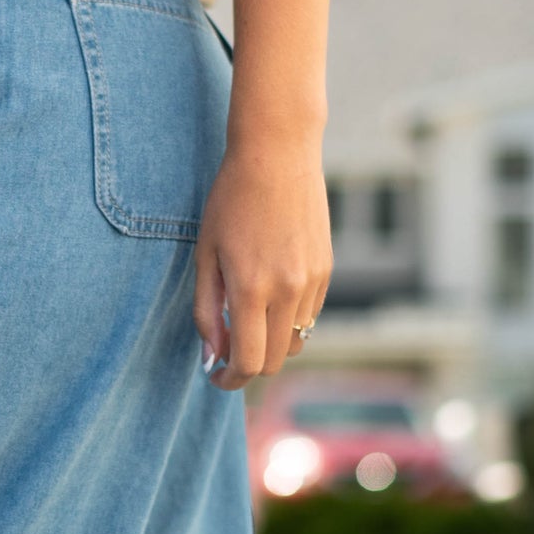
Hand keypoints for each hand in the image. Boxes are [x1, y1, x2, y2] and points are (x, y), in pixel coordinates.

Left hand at [193, 137, 332, 390]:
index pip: (248, 362)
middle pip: (274, 361)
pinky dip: (288, 320)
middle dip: (248, 366)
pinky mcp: (327, 270)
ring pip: (296, 342)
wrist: (279, 153)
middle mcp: (289, 290)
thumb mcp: (205, 255)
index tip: (216, 376)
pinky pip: (309, 316)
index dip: (229, 380)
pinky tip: (269, 294)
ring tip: (247, 321)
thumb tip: (213, 355)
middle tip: (227, 350)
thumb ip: (207, 311)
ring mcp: (313, 281)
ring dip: (270, 345)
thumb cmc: (231, 200)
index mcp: (253, 289)